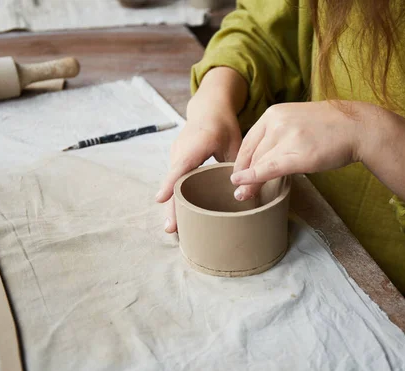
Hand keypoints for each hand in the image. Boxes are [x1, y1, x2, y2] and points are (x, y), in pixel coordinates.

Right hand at [155, 96, 241, 232]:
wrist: (208, 109)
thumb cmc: (223, 125)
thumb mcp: (235, 143)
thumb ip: (237, 166)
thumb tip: (243, 191)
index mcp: (196, 144)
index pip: (181, 167)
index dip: (171, 184)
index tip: (161, 199)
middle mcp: (180, 151)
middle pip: (174, 182)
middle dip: (172, 206)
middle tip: (171, 229)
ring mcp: (176, 156)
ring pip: (173, 184)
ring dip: (173, 205)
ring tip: (174, 229)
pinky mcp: (177, 162)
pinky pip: (175, 182)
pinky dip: (177, 197)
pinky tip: (179, 216)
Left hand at [230, 101, 371, 198]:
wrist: (358, 126)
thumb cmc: (330, 127)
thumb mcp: (297, 120)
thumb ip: (277, 133)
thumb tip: (261, 157)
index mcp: (273, 113)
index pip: (248, 141)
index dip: (241, 161)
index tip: (238, 175)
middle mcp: (276, 122)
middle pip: (252, 154)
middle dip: (243, 174)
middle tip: (239, 190)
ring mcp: (287, 137)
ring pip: (259, 164)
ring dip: (249, 182)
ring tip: (244, 195)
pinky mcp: (298, 154)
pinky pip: (268, 169)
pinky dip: (254, 179)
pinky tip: (243, 187)